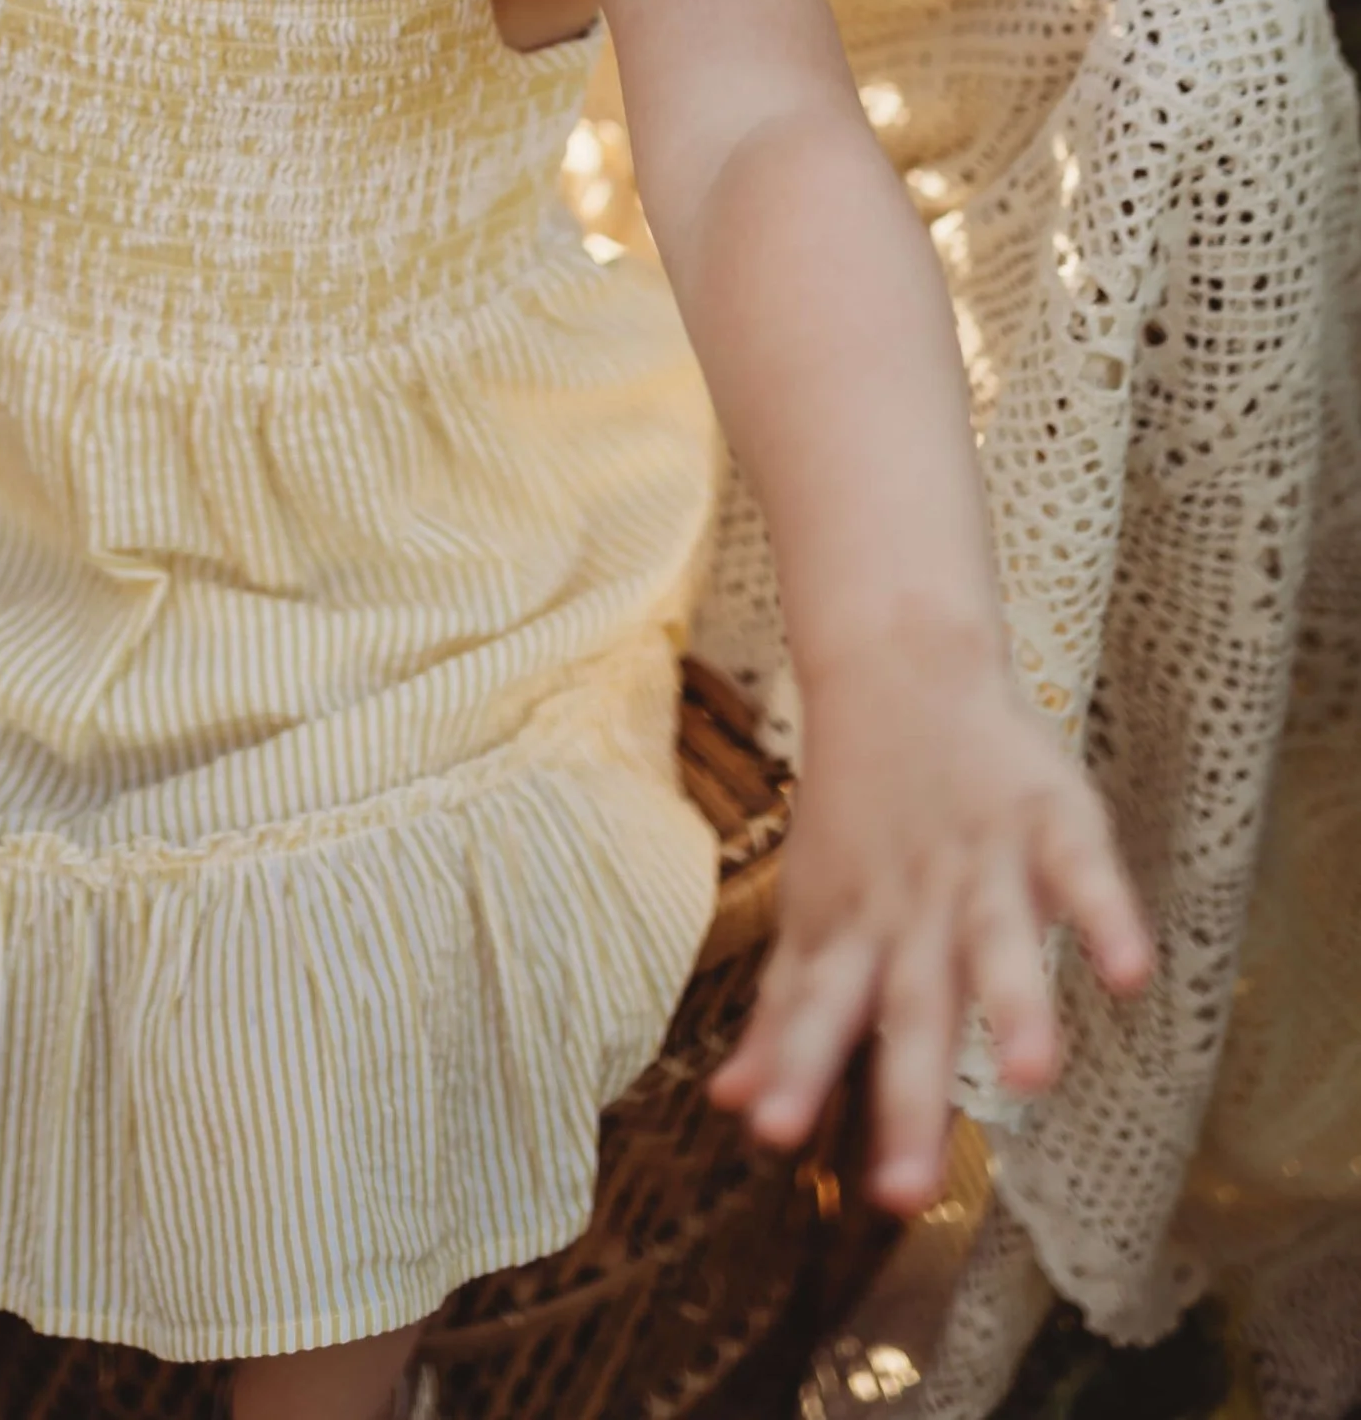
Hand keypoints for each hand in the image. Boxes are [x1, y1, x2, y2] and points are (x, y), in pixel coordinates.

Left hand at [708, 640, 1154, 1213]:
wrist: (899, 671)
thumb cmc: (859, 817)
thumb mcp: (816, 914)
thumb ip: (785, 1015)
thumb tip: (733, 1109)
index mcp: (854, 933)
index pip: (820, 1010)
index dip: (797, 1067)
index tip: (774, 1137)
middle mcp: (916, 909)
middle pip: (912, 1007)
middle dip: (906, 1095)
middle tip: (900, 1192)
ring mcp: (984, 864)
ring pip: (1000, 942)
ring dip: (1017, 1007)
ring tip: (1030, 1077)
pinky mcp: (1051, 820)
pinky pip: (1083, 870)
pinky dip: (1106, 914)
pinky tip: (1130, 971)